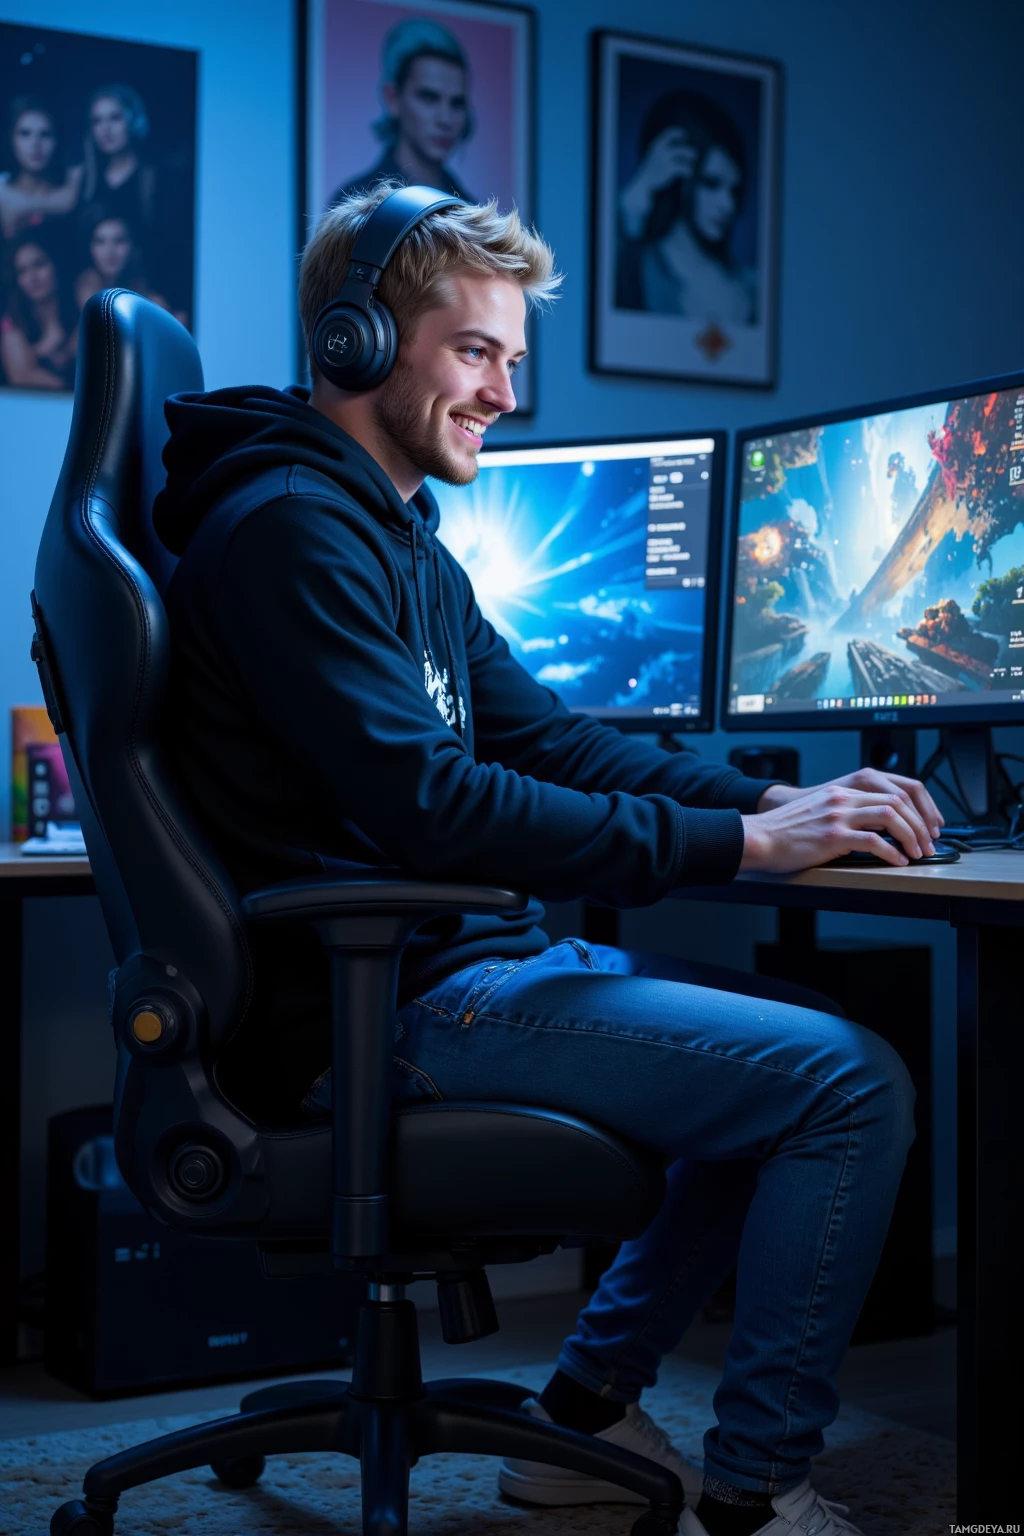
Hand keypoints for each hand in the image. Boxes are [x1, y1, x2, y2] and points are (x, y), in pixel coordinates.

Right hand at [619, 128, 697, 235]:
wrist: (642, 185)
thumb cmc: (649, 172)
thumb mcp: (654, 156)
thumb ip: (663, 150)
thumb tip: (679, 146)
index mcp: (657, 145)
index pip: (670, 132)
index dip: (680, 133)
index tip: (685, 136)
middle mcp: (661, 150)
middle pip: (681, 146)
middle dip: (689, 151)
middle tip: (694, 155)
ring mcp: (666, 160)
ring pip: (685, 154)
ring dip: (691, 159)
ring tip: (692, 165)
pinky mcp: (670, 170)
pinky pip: (685, 167)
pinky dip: (689, 171)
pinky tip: (689, 174)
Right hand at [757, 769, 942, 838]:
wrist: (759, 838)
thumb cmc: (784, 832)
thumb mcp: (817, 813)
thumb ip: (843, 814)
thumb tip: (872, 832)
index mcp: (842, 792)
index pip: (891, 792)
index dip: (916, 809)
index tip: (925, 827)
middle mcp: (843, 799)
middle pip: (897, 802)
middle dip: (920, 824)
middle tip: (928, 844)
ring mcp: (838, 815)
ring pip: (890, 817)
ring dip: (911, 836)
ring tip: (917, 853)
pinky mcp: (833, 835)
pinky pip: (873, 840)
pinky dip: (892, 852)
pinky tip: (897, 861)